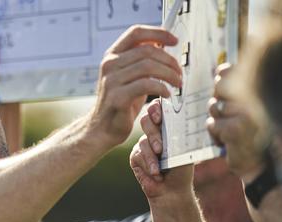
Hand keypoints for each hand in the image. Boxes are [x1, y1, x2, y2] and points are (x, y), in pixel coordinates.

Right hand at [90, 25, 181, 146]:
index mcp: (112, 56)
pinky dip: (162, 87)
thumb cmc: (120, 102)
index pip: (135, 33)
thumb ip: (141, 61)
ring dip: (169, 74)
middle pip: (147, 50)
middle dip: (169, 60)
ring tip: (176, 83)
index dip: (157, 33)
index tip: (174, 41)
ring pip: (148, 66)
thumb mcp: (129, 77)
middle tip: (179, 72)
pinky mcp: (118, 97)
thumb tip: (162, 46)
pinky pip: (146, 84)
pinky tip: (167, 94)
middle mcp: (109, 65)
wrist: (102, 128)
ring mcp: (112, 81)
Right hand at [130, 100, 192, 201]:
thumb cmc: (181, 169)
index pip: (159, 110)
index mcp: (167, 127)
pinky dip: (148, 165)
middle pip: (146, 120)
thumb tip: (179, 120)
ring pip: (143, 141)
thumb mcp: (183, 149)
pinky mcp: (135, 156)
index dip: (156, 109)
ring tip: (160, 168)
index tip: (160, 117)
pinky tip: (155, 173)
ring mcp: (143, 144)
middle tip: (160, 148)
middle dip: (153, 133)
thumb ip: (178, 134)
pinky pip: (138, 155)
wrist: (172, 190)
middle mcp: (153, 133)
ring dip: (152, 156)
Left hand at [206, 64, 265, 181]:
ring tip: (229, 130)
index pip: (229, 71)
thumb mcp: (238, 107)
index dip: (220, 78)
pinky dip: (215, 134)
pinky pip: (212, 124)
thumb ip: (230, 89)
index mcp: (254, 91)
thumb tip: (218, 71)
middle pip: (219, 88)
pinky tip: (227, 140)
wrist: (255, 162)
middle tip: (227, 115)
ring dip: (216, 121)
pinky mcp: (236, 128)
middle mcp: (253, 99)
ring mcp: (246, 113)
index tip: (222, 90)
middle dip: (217, 102)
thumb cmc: (245, 133)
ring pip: (214, 107)